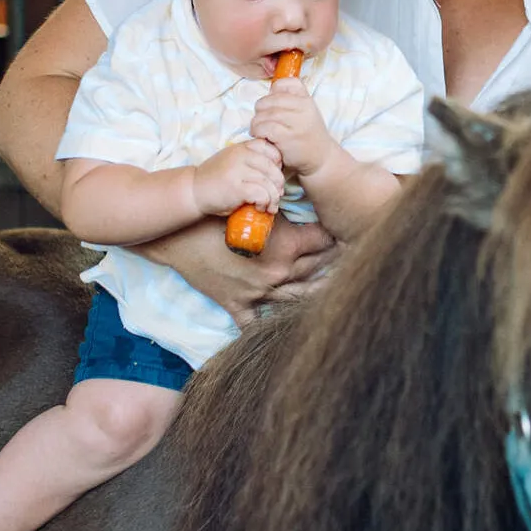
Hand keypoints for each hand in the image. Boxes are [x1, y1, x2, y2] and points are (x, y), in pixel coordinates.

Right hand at [132, 217, 335, 323]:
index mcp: (287, 247)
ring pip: (298, 297)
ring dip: (317, 292)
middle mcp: (278, 274)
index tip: (350, 233)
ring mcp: (259, 293)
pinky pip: (257, 323)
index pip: (325, 241)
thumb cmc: (217, 215)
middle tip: (352, 257)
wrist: (179, 236)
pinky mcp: (239, 305)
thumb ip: (287, 210)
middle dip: (334, 261)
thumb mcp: (256, 207)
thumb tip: (314, 204)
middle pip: (317, 268)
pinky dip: (269, 325)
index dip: (338, 235)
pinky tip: (286, 326)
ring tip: (335, 288)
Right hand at [190, 139, 284, 216]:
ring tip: (270, 206)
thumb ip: (250, 160)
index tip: (273, 176)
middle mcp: (241, 155)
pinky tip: (259, 207)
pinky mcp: (236, 187)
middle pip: (273, 167)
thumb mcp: (232, 161)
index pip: (270, 148)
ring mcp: (238, 170)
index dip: (278, 163)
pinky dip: (264, 203)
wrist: (193, 191)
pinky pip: (261, 194)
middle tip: (277, 194)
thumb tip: (277, 172)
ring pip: (269, 182)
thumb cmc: (215, 180)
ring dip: (274, 198)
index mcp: (242, 147)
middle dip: (279, 184)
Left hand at [249, 78, 335, 177]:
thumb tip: (269, 90)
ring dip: (256, 123)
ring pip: (264, 114)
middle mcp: (304, 108)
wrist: (321, 159)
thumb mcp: (306, 112)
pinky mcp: (288, 137)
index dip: (271, 94)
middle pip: (268, 100)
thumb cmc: (308, 135)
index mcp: (306, 99)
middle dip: (259, 110)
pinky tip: (261, 137)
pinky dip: (258, 131)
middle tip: (260, 120)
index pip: (283, 84)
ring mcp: (297, 122)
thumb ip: (291, 99)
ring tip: (259, 130)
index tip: (272, 107)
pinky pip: (265, 127)